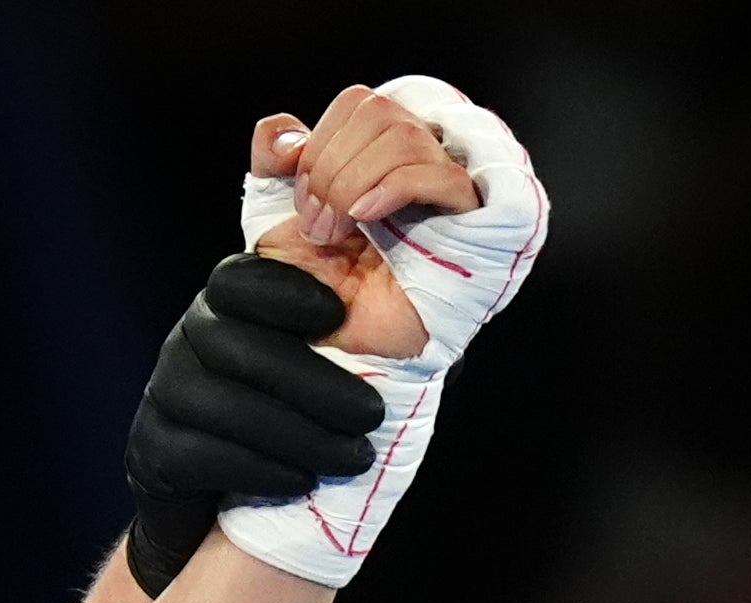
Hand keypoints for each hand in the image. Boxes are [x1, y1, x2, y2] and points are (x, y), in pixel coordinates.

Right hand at [208, 74, 548, 591]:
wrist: (225, 506)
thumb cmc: (299, 418)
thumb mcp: (332, 358)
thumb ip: (367, 312)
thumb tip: (438, 258)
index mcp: (232, 307)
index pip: (240, 278)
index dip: (284, 288)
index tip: (337, 313)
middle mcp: (190, 339)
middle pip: (229, 341)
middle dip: (307, 379)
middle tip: (372, 414)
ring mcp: (166, 395)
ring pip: (216, 401)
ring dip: (293, 431)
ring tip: (355, 456)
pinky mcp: (154, 451)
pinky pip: (199, 454)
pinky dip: (257, 468)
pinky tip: (303, 480)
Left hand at [243, 88, 488, 355]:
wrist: (339, 353)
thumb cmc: (321, 297)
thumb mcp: (278, 218)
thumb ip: (274, 162)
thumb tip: (284, 133)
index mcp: (382, 161)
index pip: (360, 102)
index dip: (321, 141)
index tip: (302, 200)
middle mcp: (421, 170)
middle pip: (382, 111)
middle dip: (332, 163)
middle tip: (318, 224)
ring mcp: (450, 199)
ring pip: (408, 135)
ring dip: (354, 180)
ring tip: (337, 232)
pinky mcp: (476, 229)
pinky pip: (445, 177)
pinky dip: (393, 186)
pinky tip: (365, 217)